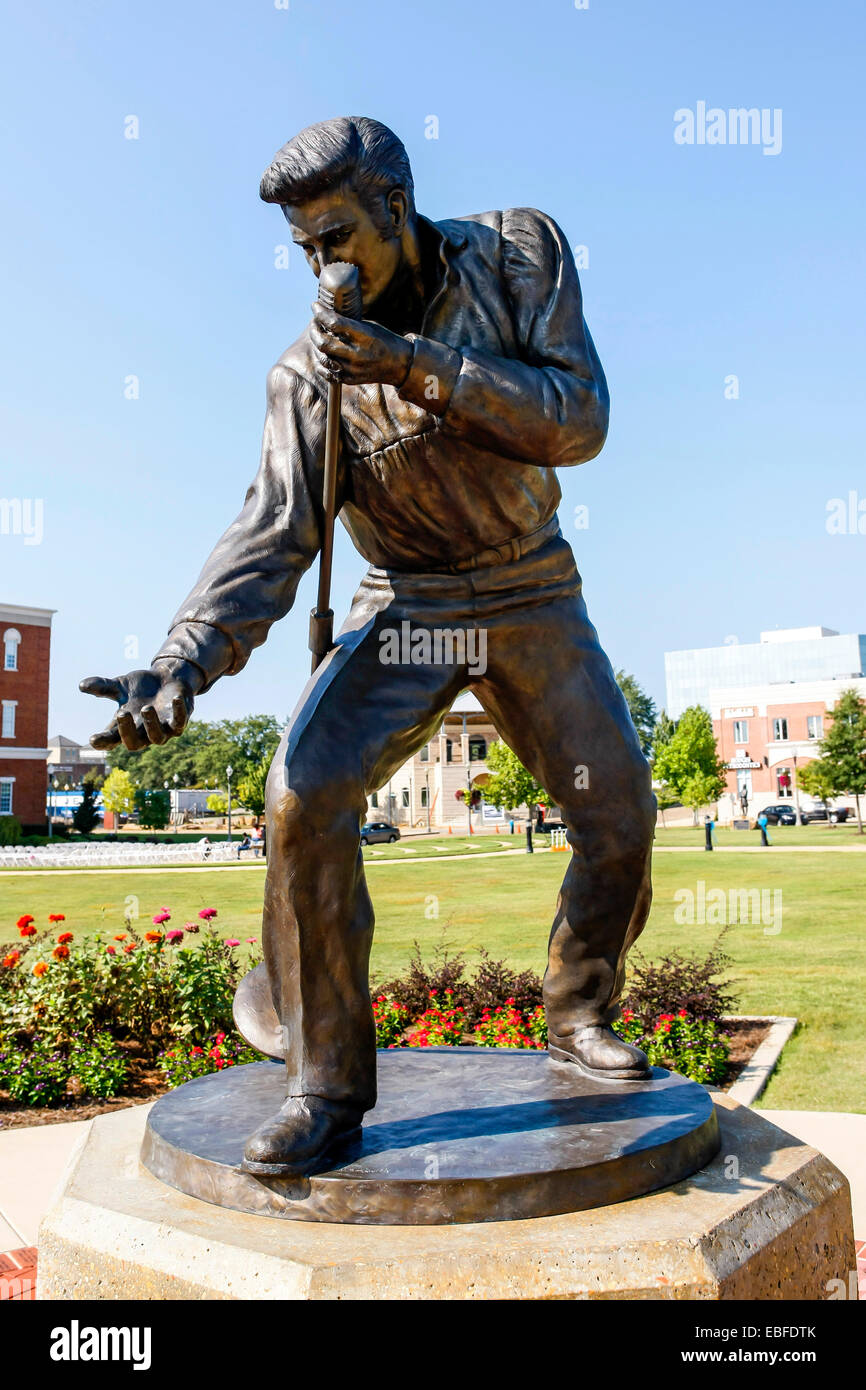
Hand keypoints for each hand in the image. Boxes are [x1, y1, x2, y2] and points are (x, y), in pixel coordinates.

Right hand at [79, 666, 195, 750]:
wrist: (168, 678)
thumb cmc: (142, 686)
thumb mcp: (121, 685)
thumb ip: (103, 687)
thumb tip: (81, 685)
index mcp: (126, 727)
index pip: (111, 739)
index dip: (103, 742)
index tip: (93, 739)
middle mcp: (143, 733)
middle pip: (134, 744)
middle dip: (127, 731)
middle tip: (121, 713)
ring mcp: (163, 730)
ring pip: (157, 737)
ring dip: (151, 724)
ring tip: (146, 708)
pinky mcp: (179, 723)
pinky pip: (180, 722)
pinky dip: (178, 712)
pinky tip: (175, 699)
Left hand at [310, 303, 412, 385]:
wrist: (399, 365)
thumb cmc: (383, 340)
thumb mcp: (370, 327)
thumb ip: (349, 324)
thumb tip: (326, 315)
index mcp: (364, 337)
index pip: (335, 324)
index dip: (321, 314)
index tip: (315, 306)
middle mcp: (357, 355)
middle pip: (324, 343)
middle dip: (314, 330)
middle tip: (315, 323)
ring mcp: (353, 370)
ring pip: (323, 358)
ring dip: (316, 345)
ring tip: (318, 336)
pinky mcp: (351, 380)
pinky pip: (328, 372)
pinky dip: (321, 362)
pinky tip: (322, 353)